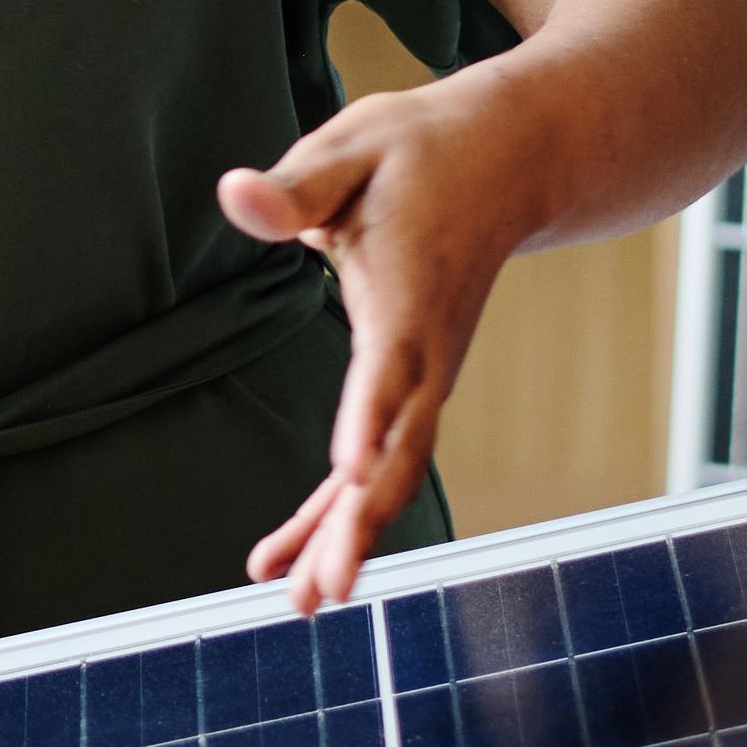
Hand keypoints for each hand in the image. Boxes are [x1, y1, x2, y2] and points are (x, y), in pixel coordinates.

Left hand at [223, 85, 524, 612]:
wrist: (510, 160)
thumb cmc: (420, 153)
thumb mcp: (353, 146)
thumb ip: (294, 186)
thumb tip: (236, 196)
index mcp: (407, 294)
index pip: (388, 367)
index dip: (370, 420)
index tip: (349, 473)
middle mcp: (427, 350)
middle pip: (400, 450)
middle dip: (361, 523)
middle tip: (325, 589)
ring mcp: (428, 374)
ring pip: (392, 471)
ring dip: (347, 537)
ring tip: (299, 600)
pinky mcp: (414, 383)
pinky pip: (380, 459)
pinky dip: (340, 511)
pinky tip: (291, 557)